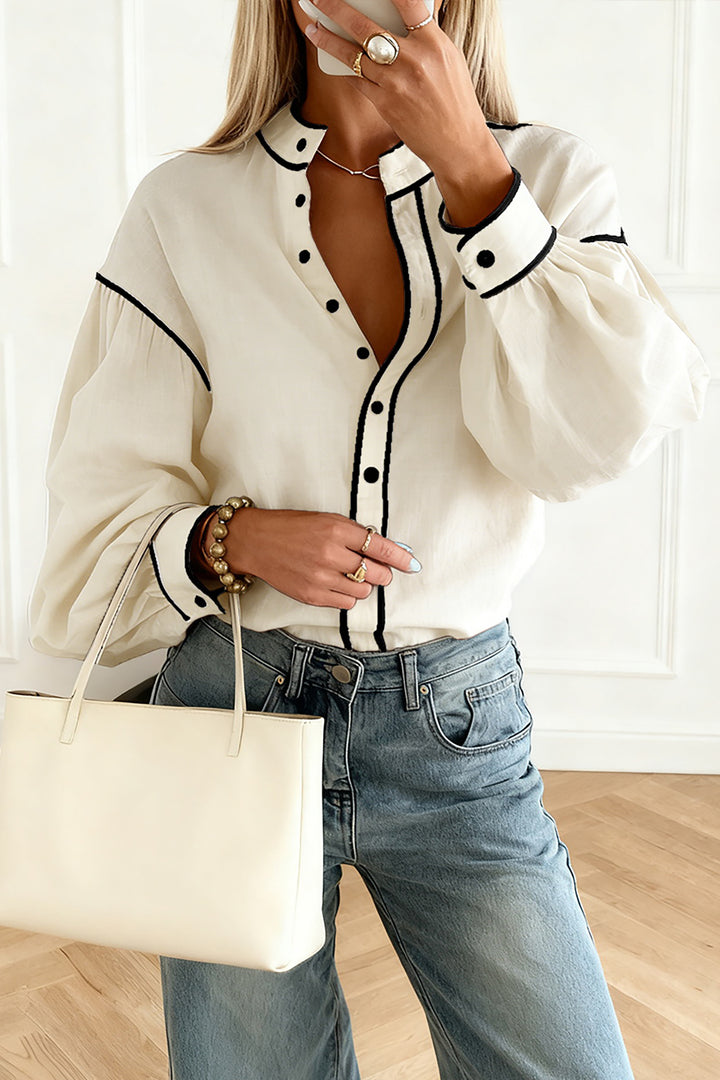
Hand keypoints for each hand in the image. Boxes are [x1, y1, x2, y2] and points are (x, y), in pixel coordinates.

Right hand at [221, 507, 418, 610]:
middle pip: (377, 573)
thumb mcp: (326, 520)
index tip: (411, 564)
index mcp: (336, 529)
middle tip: (377, 569)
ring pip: (364, 590)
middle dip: (382, 572)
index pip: (381, 547)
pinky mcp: (312, 595)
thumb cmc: (290, 528)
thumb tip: (389, 550)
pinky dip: (348, 595)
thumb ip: (356, 535)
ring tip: (349, 573)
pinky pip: (346, 602)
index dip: (401, 558)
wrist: (255, 542)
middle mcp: (330, 553)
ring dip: (363, 583)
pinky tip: (337, 583)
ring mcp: (320, 576)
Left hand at [301, 0, 492, 176]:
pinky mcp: (385, 104)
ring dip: (329, 41)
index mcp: (434, 44)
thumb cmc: (454, 101)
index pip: (410, 4)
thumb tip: (404, 18)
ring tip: (314, 30)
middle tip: (320, 0)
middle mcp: (414, 60)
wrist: (457, 144)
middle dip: (338, 10)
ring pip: (354, 55)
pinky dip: (348, 69)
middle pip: (367, 28)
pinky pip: (359, 80)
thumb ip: (426, 38)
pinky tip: (337, 60)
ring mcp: (397, 83)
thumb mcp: (449, 60)